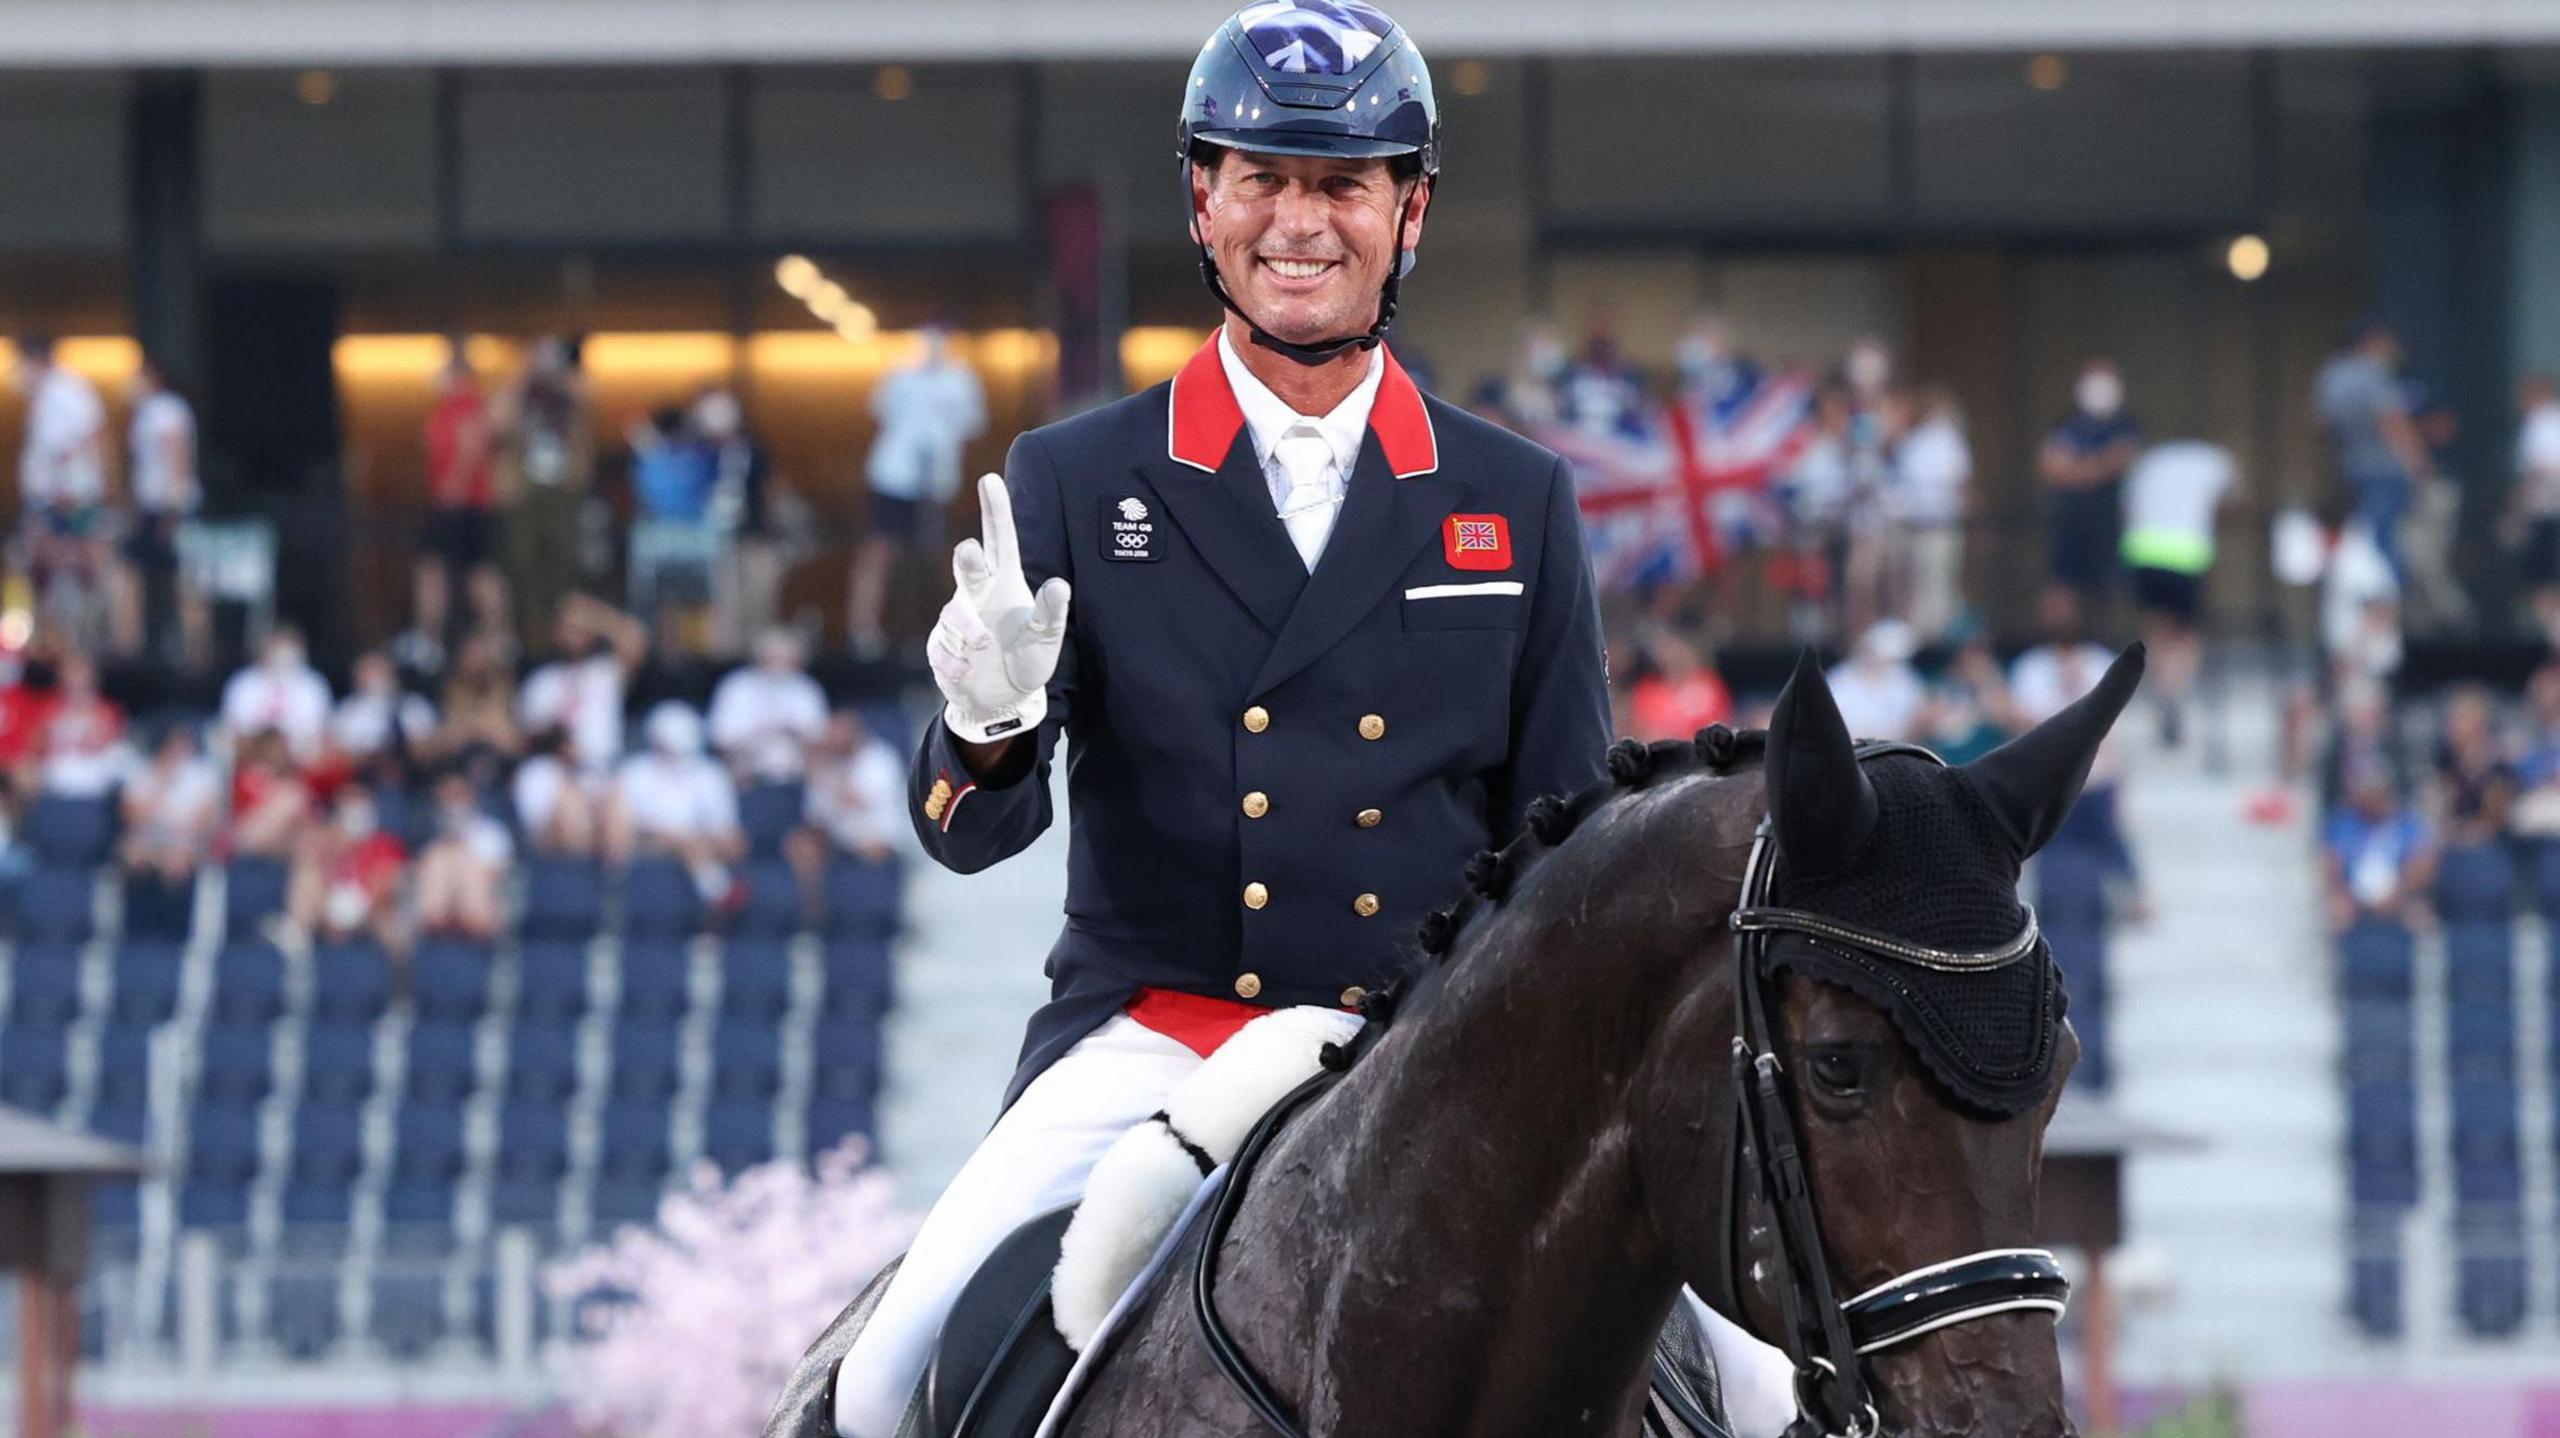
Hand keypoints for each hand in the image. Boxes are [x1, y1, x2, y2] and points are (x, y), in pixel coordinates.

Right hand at [929, 473, 1070, 745]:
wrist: (1000, 701)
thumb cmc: (1025, 660)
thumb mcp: (1046, 640)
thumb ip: (1051, 614)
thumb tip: (1059, 585)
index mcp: (1004, 584)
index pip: (1000, 541)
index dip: (995, 511)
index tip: (990, 480)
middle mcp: (978, 595)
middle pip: (969, 567)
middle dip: (967, 559)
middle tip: (968, 549)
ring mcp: (957, 621)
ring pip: (954, 614)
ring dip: (969, 631)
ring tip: (983, 647)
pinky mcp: (941, 647)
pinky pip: (942, 648)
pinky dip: (956, 662)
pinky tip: (967, 671)